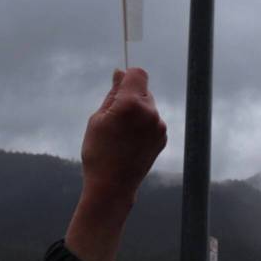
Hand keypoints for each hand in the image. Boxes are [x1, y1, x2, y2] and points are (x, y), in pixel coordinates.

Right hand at [65, 68, 166, 260]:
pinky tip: (130, 142)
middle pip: (143, 90)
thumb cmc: (99, 152)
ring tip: (121, 134)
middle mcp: (150, 113)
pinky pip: (152, 121)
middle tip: (114, 119)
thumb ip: (113, 94)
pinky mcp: (162, 138)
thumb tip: (121, 73)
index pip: (138, 74)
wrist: (112, 186)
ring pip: (148, 107)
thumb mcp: (98, 119)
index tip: (118, 86)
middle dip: (130, 97)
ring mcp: (159, 127)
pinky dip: (143, 125)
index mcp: (131, 104)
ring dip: (137, 112)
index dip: (127, 76)